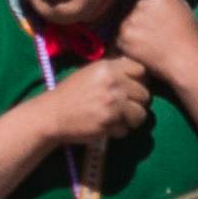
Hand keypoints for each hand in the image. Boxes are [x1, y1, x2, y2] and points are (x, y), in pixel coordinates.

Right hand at [39, 55, 158, 151]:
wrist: (52, 114)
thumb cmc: (71, 93)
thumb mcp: (91, 73)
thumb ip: (113, 71)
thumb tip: (138, 74)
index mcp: (108, 67)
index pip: (141, 71)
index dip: (139, 81)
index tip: (131, 88)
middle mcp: (112, 82)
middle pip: (145, 94)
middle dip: (138, 103)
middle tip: (126, 108)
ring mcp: (112, 103)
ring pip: (141, 114)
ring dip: (132, 119)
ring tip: (119, 119)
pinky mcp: (109, 122)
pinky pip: (127, 129)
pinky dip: (120, 131)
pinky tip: (107, 127)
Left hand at [112, 0, 197, 85]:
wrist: (187, 60)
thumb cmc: (190, 40)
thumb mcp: (184, 11)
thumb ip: (168, 3)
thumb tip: (154, 0)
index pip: (149, 0)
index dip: (153, 16)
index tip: (160, 27)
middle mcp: (144, 2)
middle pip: (136, 10)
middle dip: (141, 23)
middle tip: (154, 39)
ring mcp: (133, 17)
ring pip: (128, 24)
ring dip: (134, 34)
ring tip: (151, 47)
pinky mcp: (125, 33)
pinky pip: (121, 39)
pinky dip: (129, 47)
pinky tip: (144, 53)